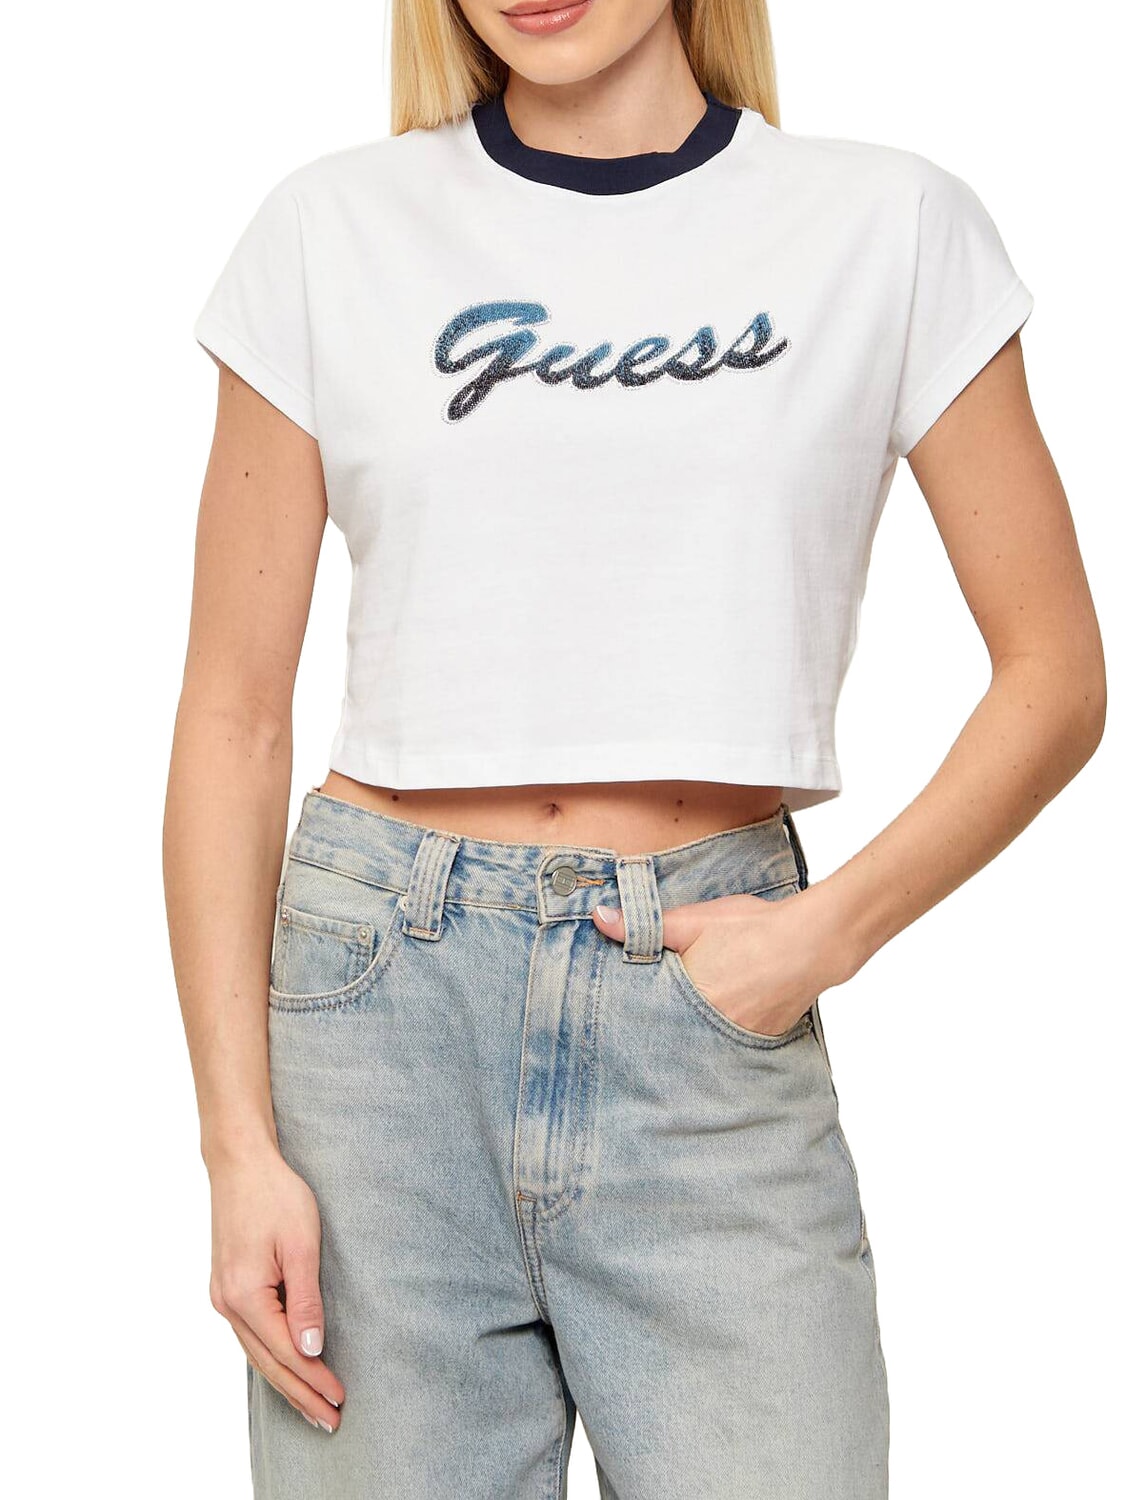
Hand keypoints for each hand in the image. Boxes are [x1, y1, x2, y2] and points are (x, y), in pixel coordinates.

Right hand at [208, 1146, 344, 1430]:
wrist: (240, 1163)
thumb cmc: (275, 1195)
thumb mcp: (300, 1244)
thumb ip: (306, 1299)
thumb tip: (311, 1349)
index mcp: (244, 1295)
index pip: (286, 1351)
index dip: (314, 1378)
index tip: (340, 1399)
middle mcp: (226, 1303)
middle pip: (267, 1362)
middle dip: (300, 1394)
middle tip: (330, 1421)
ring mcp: (222, 1297)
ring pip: (256, 1353)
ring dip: (285, 1381)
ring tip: (312, 1406)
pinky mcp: (227, 1287)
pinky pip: (250, 1335)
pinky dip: (270, 1358)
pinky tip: (285, 1370)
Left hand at [591, 884, 844, 1037]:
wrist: (812, 942)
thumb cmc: (751, 928)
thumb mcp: (693, 920)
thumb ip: (645, 926)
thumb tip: (599, 918)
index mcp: (688, 1001)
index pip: (649, 1018)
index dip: (634, 1018)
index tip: (616, 1020)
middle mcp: (712, 1028)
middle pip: (675, 1035)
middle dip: (661, 1032)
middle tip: (641, 1035)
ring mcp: (739, 1037)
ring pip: (703, 1041)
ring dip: (692, 1034)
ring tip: (682, 1027)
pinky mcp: (762, 1039)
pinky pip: (732, 1041)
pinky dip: (723, 1032)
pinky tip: (721, 1020)